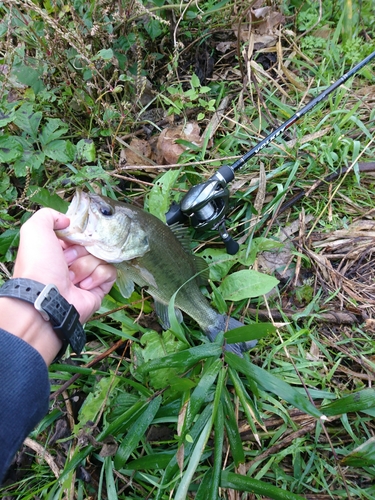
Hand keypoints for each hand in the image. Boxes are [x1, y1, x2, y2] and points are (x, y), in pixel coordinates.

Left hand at [13, 208, 116, 322]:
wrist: (47, 297)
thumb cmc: (39, 264)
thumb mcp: (35, 229)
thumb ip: (49, 215)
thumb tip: (68, 220)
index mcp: (55, 251)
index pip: (76, 235)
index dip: (74, 235)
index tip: (69, 240)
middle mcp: (70, 264)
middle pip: (90, 245)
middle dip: (80, 251)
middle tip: (67, 261)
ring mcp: (85, 277)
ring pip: (100, 257)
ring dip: (86, 265)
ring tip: (72, 278)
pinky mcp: (98, 289)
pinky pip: (110, 272)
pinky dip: (98, 276)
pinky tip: (84, 285)